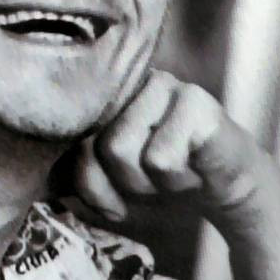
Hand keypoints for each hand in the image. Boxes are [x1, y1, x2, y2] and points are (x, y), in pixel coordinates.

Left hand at [73, 70, 279, 279]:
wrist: (223, 183)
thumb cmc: (161, 179)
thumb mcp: (113, 183)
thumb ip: (84, 171)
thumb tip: (57, 176)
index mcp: (105, 95)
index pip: (72, 135)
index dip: (90, 179)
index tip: (115, 198)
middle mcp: (129, 81)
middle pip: (97, 146)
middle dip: (126, 184)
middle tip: (152, 179)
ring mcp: (162, 85)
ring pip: (122, 150)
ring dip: (151, 183)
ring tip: (171, 169)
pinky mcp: (195, 100)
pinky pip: (161, 158)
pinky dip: (175, 180)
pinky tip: (192, 167)